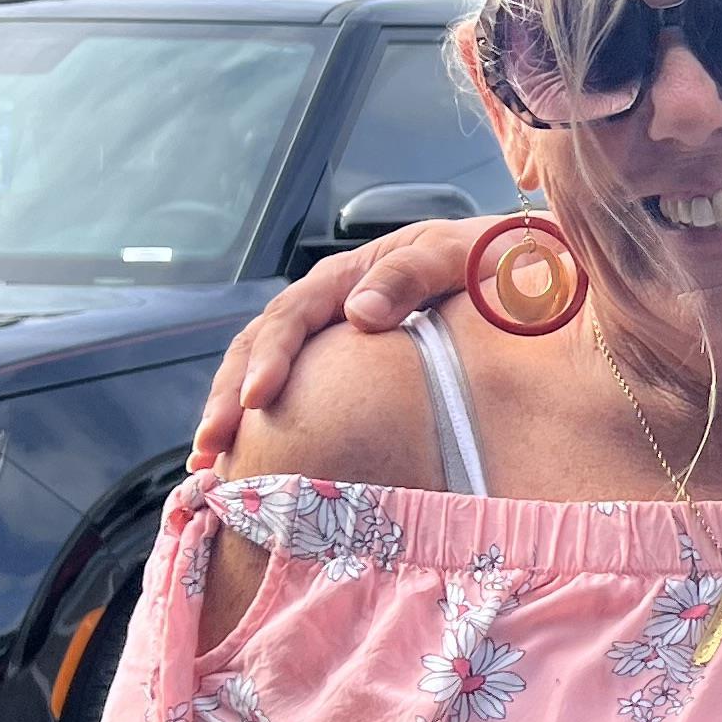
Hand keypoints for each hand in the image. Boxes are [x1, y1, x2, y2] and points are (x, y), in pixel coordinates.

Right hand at [188, 219, 484, 469]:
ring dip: (231, 415)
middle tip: (212, 447)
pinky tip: (244, 462)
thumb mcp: (458, 256)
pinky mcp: (340, 370)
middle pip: (258, 347)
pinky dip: (263, 427)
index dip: (270, 357)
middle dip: (229, 397)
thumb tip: (359, 314)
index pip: (291, 316)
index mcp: (349, 277)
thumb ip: (412, 276)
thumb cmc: (490, 262)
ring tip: (206, 464)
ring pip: (261, 372)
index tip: (259, 401)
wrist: (514, 271)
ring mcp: (329, 340)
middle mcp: (327, 306)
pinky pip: (292, 394)